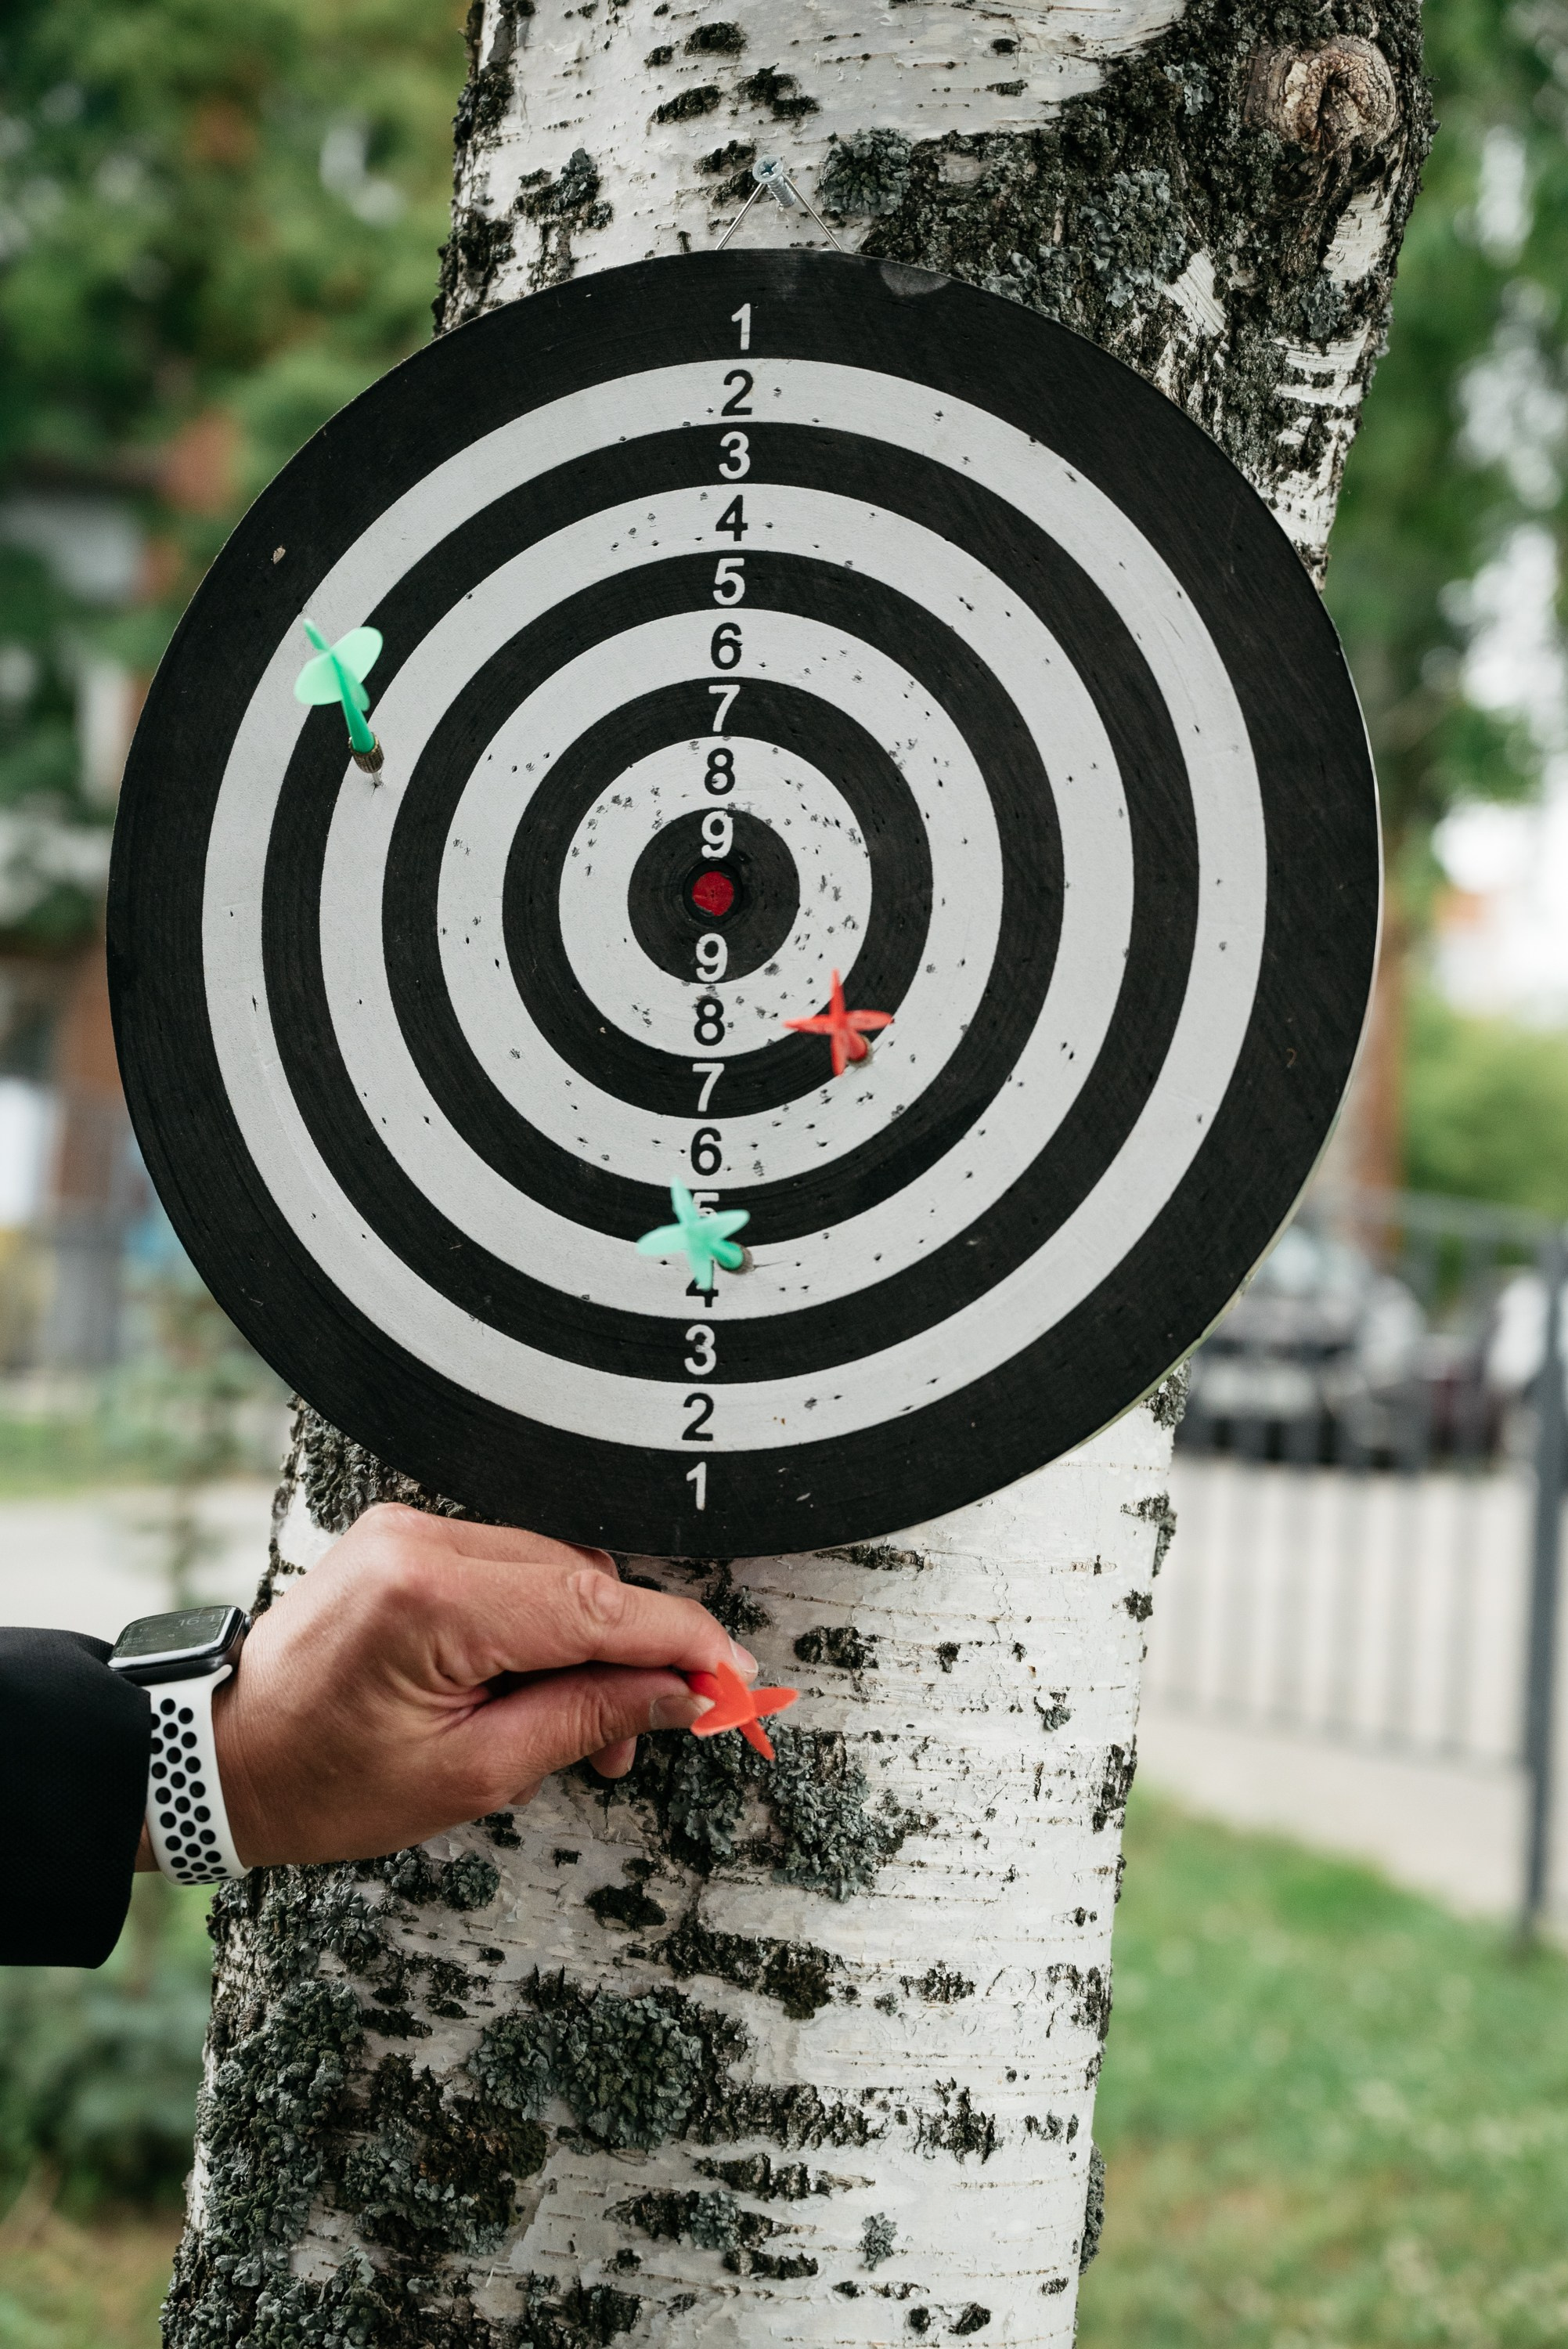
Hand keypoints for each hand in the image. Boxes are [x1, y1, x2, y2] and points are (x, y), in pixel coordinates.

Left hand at [162, 1505, 747, 1868]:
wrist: (222, 1756)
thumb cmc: (322, 1782)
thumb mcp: (470, 1775)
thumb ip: (586, 1720)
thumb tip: (680, 1696)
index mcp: (432, 1598)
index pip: (596, 1607)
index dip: (682, 1643)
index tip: (738, 1681)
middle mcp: (423, 1540)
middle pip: (583, 1581)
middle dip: (637, 1656)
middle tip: (660, 1734)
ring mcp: (413, 1530)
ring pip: (556, 1570)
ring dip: (590, 1643)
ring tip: (587, 1730)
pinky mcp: (409, 1538)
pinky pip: (512, 1566)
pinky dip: (544, 1622)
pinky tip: (539, 1685)